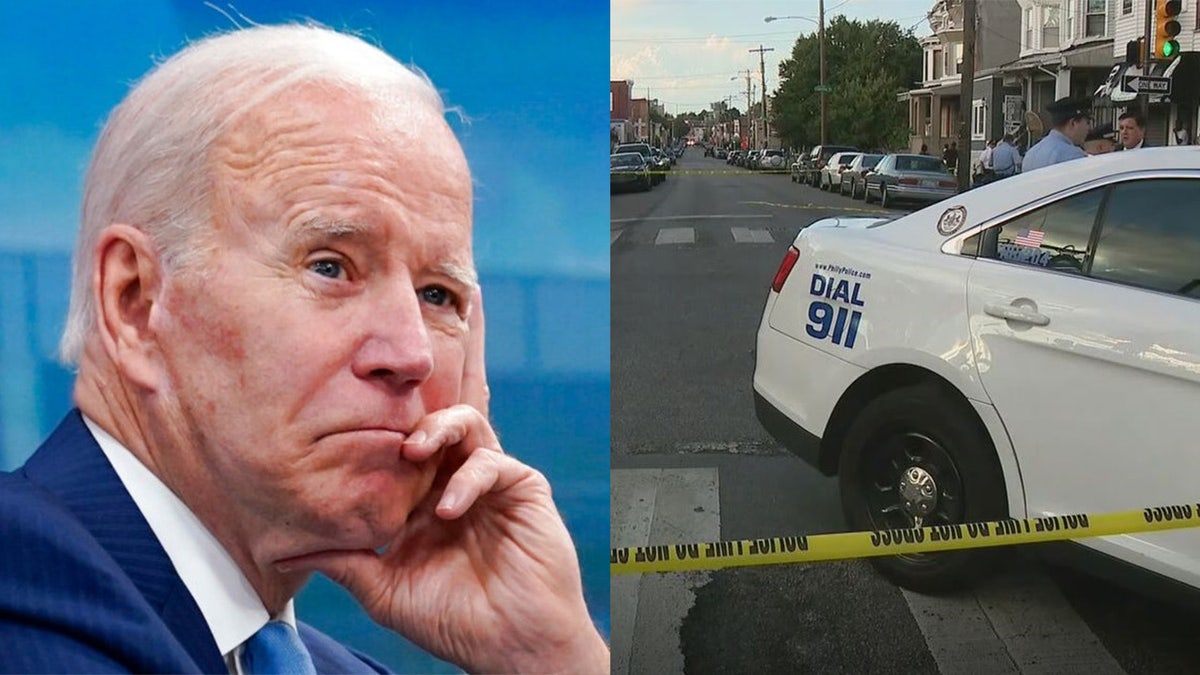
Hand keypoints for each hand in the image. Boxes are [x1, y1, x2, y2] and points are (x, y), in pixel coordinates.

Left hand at [289, 290, 608, 672]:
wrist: (512, 645)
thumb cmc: (454, 622)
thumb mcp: (384, 592)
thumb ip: (342, 564)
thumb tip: (281, 551)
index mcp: (422, 503)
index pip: (395, 456)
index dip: (371, 448)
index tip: (337, 450)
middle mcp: (454, 484)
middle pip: (430, 429)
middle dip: (403, 424)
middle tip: (379, 437)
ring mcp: (489, 483)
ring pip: (466, 425)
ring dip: (438, 428)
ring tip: (413, 450)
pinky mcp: (523, 487)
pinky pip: (492, 462)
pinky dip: (468, 478)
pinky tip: (447, 509)